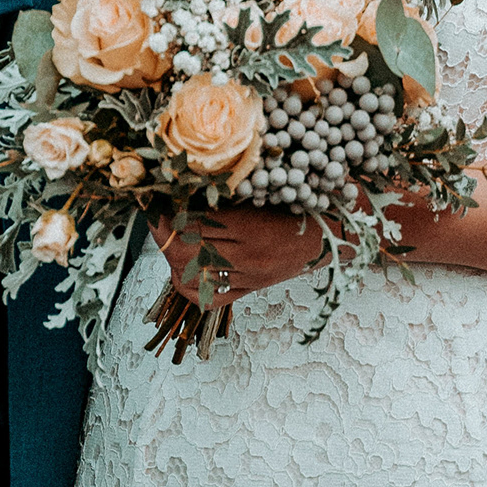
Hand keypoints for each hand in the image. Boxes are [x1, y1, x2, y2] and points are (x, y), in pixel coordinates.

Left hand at [154, 205, 322, 303]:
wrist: (330, 235)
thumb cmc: (297, 205)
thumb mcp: (261, 192)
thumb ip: (226, 194)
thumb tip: (184, 188)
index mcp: (247, 227)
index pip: (191, 224)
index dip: (168, 214)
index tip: (157, 203)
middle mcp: (245, 256)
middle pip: (185, 253)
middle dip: (163, 236)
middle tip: (156, 220)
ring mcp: (248, 276)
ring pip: (193, 277)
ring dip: (173, 259)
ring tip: (167, 241)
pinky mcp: (251, 289)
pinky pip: (211, 297)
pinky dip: (190, 284)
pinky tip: (182, 269)